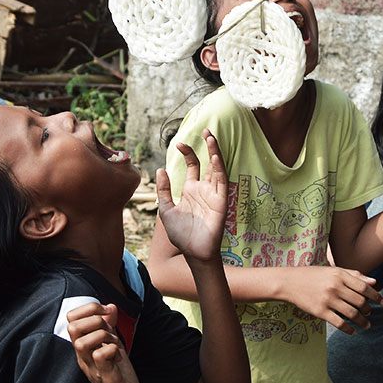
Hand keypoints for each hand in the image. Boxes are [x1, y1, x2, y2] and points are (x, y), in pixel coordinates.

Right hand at [66, 302, 140, 382]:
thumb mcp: (113, 346)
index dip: (88, 308)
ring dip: (103, 336)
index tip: (106, 313)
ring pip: (81, 342)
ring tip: (115, 344)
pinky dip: (112, 350)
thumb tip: (110, 306)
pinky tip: (118, 357)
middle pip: (72, 328)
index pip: (71, 319)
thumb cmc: (116, 375)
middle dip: (95, 320)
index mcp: (84, 347)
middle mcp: (84, 357)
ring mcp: (93, 368)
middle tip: (110, 330)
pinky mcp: (106, 378)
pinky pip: (100, 357)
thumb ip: (109, 327)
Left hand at [157, 129, 227, 262]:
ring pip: (217, 168)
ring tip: (211, 137)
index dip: (188, 153)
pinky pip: (222, 181)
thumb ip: (163, 191)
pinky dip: (220, 168)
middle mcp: (204, 189)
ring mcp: (214, 194)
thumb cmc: (181, 235)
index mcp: (191, 190)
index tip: (179, 144)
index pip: (193, 165)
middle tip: (206, 130)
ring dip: (216, 152)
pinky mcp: (221, 201)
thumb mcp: (166, 210)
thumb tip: (160, 170)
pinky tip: (215, 156)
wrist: (192, 252)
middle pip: (209, 162)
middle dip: (208, 146)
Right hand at [283, 266, 382, 334]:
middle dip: (368, 309)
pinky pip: (339, 323)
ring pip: (352, 313)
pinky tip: (353, 331)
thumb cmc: (313, 275)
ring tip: (366, 325)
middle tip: (370, 313)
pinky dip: (348, 329)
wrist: (289, 282)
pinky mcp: (320, 311)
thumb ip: (354, 275)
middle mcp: (335, 287)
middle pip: (360, 301)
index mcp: (339, 275)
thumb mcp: (333, 271)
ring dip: (362, 321)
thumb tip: (374, 282)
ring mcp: (327, 300)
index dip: (376, 296)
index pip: (364, 287)